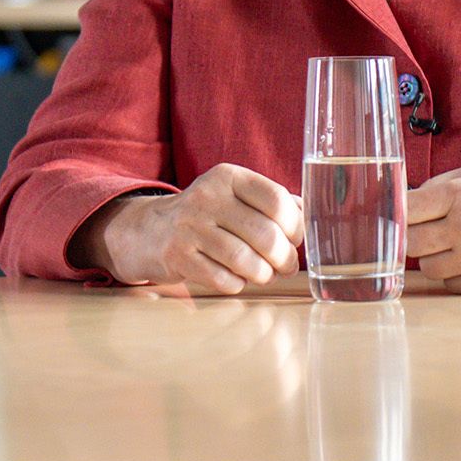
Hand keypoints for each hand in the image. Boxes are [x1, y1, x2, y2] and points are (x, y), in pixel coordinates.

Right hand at [80, 164, 301, 294]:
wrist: (150, 231)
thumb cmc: (207, 216)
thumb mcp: (235, 196)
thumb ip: (273, 202)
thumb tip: (310, 217)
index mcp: (227, 177)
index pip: (276, 200)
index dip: (295, 226)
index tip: (295, 238)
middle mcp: (206, 197)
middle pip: (265, 235)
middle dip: (284, 258)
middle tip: (286, 266)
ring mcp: (189, 227)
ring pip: (246, 261)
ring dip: (263, 274)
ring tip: (263, 274)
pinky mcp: (177, 256)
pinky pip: (224, 279)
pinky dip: (237, 284)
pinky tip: (235, 277)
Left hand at [406, 161, 460, 293]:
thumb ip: (441, 184)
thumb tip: (403, 198)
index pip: (406, 209)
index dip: (396, 211)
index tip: (394, 213)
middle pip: (410, 242)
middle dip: (414, 236)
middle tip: (428, 229)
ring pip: (427, 267)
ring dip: (435, 257)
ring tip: (457, 243)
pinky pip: (450, 284)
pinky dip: (456, 274)